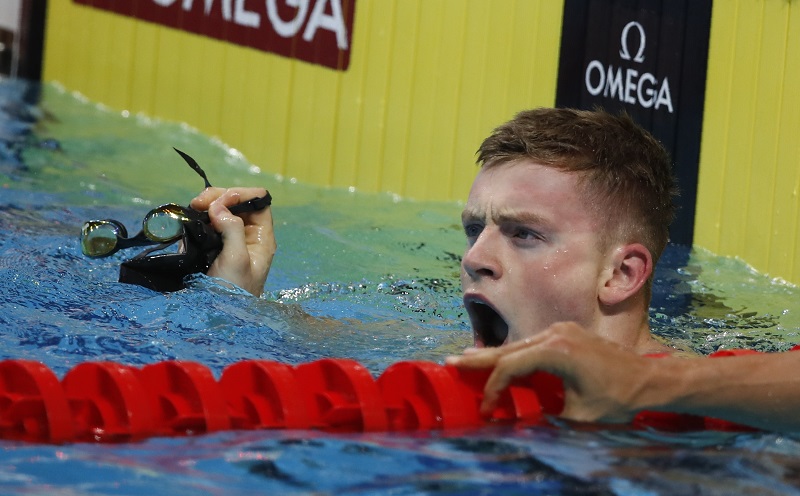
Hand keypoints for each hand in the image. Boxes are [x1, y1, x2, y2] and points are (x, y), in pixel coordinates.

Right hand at [190, 187, 275, 296]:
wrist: (217, 318)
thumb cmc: (232, 292)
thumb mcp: (236, 259)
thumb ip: (232, 229)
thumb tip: (219, 207)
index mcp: (261, 238)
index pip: (258, 202)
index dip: (240, 195)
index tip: (218, 202)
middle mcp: (248, 236)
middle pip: (237, 202)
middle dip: (217, 198)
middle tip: (197, 204)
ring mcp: (229, 241)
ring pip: (220, 212)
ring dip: (205, 208)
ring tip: (191, 213)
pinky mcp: (213, 248)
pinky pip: (206, 226)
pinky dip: (196, 222)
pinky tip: (188, 226)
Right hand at [446, 322, 655, 422]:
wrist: (650, 380)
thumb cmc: (617, 399)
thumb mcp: (579, 417)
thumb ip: (546, 419)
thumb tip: (517, 428)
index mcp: (556, 350)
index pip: (511, 367)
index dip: (493, 389)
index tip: (485, 410)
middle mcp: (555, 333)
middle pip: (508, 348)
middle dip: (478, 358)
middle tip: (449, 362)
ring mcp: (561, 330)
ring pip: (518, 344)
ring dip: (493, 355)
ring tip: (466, 360)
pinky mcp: (567, 333)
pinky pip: (531, 343)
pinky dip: (513, 353)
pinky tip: (500, 357)